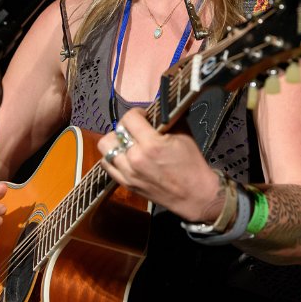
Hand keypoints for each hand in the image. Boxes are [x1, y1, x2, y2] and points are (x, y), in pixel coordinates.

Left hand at [96, 109, 221, 223]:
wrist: (194, 195)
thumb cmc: (192, 164)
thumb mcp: (184, 134)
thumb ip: (167, 119)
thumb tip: (158, 106)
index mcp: (151, 144)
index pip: (130, 118)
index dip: (137, 113)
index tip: (145, 115)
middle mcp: (135, 158)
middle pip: (115, 131)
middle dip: (126, 126)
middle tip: (136, 128)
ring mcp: (128, 173)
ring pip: (106, 148)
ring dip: (116, 141)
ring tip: (128, 142)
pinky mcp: (126, 184)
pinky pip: (107, 165)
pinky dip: (113, 157)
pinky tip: (124, 155)